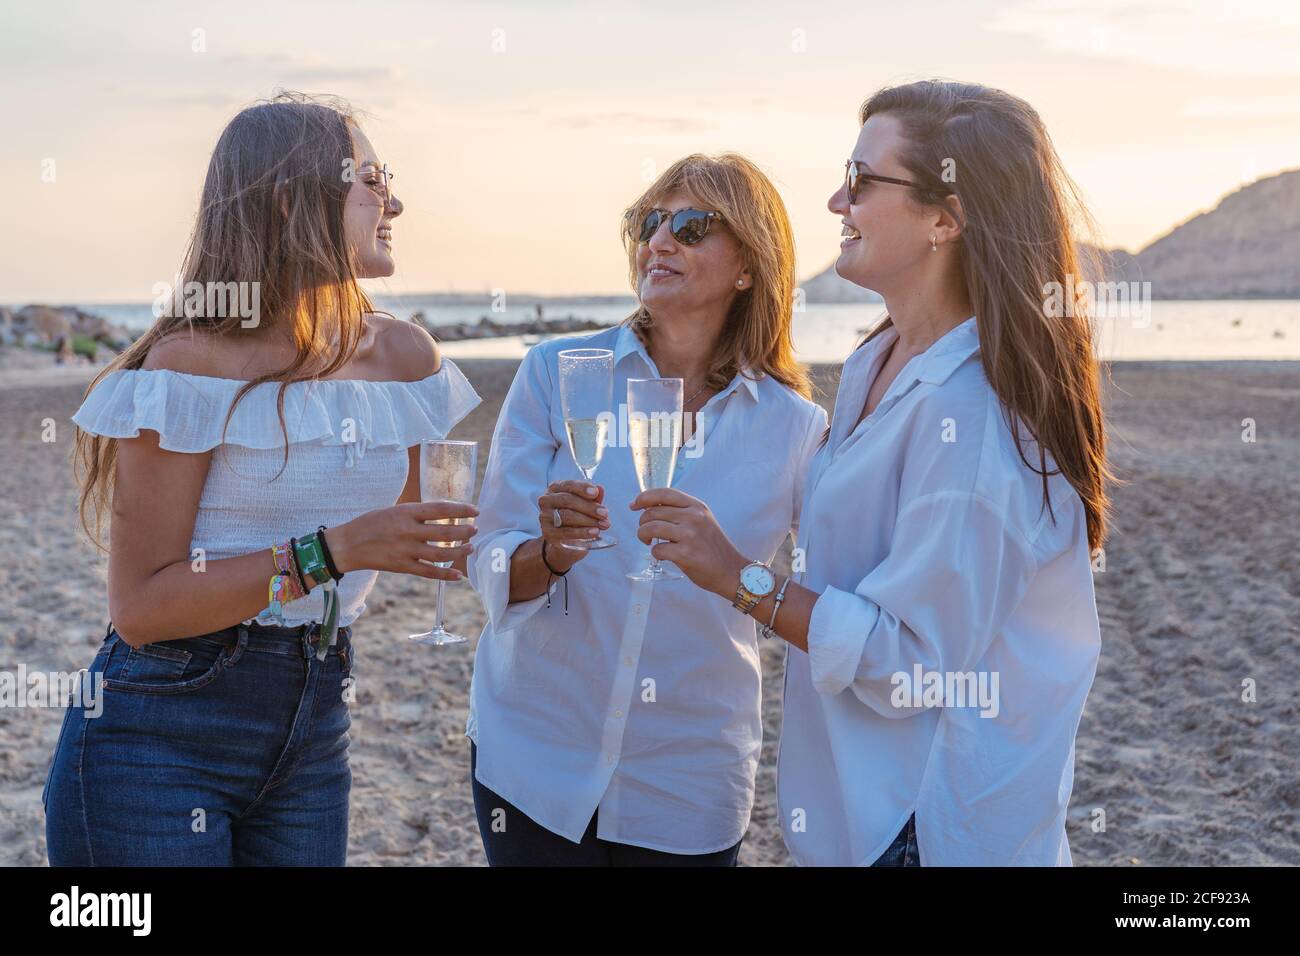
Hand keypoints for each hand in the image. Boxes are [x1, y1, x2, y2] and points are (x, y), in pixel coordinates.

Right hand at [328, 500, 478, 581]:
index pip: (441, 509)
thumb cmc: (371, 524)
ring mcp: (405, 550)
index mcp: (406, 512)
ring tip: (470, 548)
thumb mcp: (394, 510)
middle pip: (445, 533)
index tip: (475, 510)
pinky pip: (428, 572)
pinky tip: (458, 575)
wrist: (347, 544)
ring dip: (459, 552)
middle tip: (475, 530)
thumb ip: (416, 514)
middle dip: (464, 532)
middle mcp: (408, 531)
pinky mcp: (402, 566)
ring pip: (441, 553)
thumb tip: (443, 515)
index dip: (461, 510)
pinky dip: (445, 574)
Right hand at [536, 480, 609, 569]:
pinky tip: (594, 532)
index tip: (595, 493)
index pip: (568, 485)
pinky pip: (566, 532)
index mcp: (556, 488)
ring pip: (567, 516)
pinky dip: (582, 532)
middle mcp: (547, 500)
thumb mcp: (586, 506)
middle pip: (568, 500)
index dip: (582, 488)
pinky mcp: (548, 533)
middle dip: (589, 507)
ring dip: (588, 520)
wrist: (566, 541)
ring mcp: (545, 517)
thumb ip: (593, 498)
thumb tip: (600, 489)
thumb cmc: (577, 517)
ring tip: (603, 524)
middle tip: (605, 513)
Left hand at [629, 488, 746, 596]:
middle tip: (646, 533)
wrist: (732, 571)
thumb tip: (650, 507)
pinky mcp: (686, 554)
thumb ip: (681, 512)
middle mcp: (694, 517)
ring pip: (650, 528)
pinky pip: (657, 549)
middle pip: (653, 512)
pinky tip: (663, 555)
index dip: (644, 497)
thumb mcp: (702, 521)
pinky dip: (656, 553)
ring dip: (643, 536)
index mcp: (697, 506)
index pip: (664, 493)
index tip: (634, 505)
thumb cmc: (713, 547)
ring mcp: (690, 535)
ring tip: (649, 542)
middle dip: (642, 523)